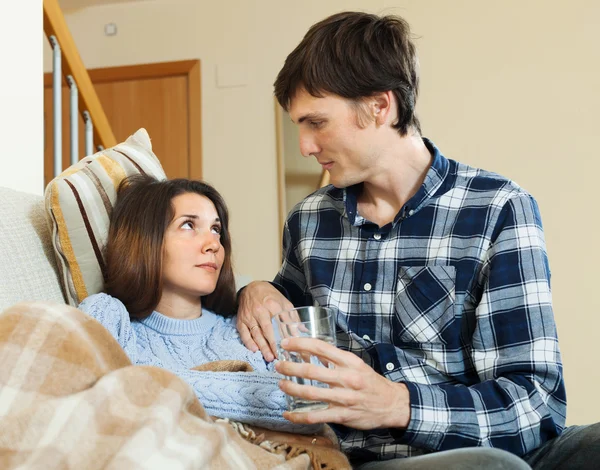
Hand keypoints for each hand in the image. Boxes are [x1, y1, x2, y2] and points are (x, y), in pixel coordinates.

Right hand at [236, 281, 293, 361]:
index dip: (285, 337)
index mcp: (273, 306)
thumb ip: (293, 317)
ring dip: (262, 347)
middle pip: (267, 330)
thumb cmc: (270, 297)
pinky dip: (248, 342)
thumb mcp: (284, 302)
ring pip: (256, 333)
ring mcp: (249, 316)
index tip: (290, 349)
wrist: (252, 287)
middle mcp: (260, 311)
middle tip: (279, 357)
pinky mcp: (241, 320)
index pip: (280, 324)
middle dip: (273, 345)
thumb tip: (302, 332)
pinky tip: (254, 349)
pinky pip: (244, 333)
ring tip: (269, 357)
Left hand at [275, 337, 410, 429]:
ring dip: (291, 388)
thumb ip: (336, 359)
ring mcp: (344, 398)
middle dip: (290, 367)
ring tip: (280, 384)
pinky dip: (299, 416)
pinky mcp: (342, 415)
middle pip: (311, 371)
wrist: (392, 404)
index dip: (300, 344)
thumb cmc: (371, 382)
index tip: (285, 343)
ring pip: (310, 394)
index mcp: (349, 361)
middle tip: (277, 365)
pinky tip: (288, 414)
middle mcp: (346, 378)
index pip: (321, 348)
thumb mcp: (356, 364)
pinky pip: (316, 416)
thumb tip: (312, 352)